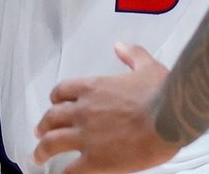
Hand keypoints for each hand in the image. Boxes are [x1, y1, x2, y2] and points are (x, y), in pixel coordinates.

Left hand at [35, 43, 181, 173]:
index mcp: (94, 88)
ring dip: (42, 150)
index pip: (62, 91)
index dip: (55, 99)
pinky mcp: (95, 160)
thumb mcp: (148, 67)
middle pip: (51, 118)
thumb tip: (121, 46)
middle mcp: (84, 111)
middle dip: (43, 125)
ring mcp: (86, 136)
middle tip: (40, 132)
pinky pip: (70, 170)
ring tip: (38, 157)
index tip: (55, 104)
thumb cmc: (161, 93)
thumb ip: (132, 55)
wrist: (170, 117)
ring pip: (51, 143)